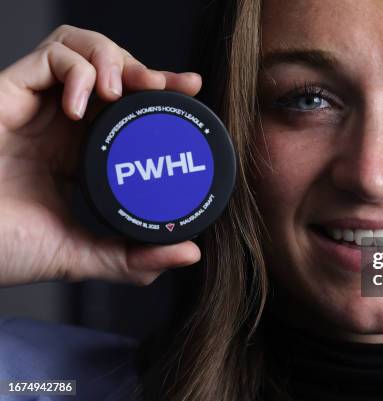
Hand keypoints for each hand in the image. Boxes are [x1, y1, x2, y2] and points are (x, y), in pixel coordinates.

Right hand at [0, 25, 201, 286]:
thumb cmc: (6, 248)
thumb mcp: (82, 255)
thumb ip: (132, 258)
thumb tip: (188, 252)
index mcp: (84, 153)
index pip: (131, 110)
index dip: (163, 95)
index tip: (193, 92)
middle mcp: (64, 125)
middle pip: (115, 73)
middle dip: (148, 70)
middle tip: (170, 85)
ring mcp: (39, 106)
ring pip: (84, 50)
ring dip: (113, 59)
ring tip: (121, 90)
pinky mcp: (9, 92)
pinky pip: (50, 55)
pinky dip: (75, 69)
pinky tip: (79, 105)